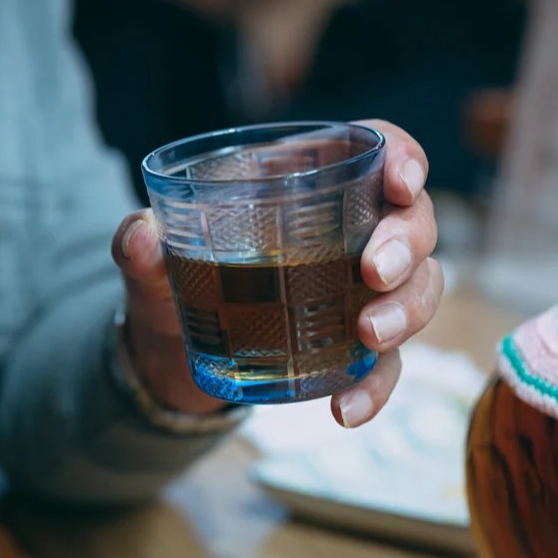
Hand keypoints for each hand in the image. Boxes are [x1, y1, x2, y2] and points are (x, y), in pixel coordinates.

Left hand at [111, 120, 441, 423]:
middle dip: (406, 243)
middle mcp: (349, 230)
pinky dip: (376, 387)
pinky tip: (347, 409)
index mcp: (307, 181)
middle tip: (375, 272)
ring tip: (369, 334)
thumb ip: (140, 243)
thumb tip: (138, 236)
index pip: (376, 148)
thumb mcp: (152, 258)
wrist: (171, 348)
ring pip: (419, 288)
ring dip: (407, 311)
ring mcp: (359, 290)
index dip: (402, 157)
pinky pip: (388, 364)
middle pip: (412, 221)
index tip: (400, 183)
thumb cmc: (174, 275)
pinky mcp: (354, 346)